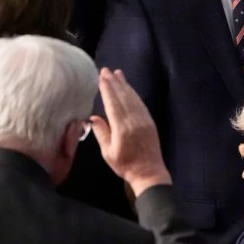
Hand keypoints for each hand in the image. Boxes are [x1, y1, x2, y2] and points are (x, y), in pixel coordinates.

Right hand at [91, 68, 170, 195]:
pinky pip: (141, 104)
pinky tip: (129, 89)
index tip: (102, 77)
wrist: (149, 173)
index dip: (107, 89)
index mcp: (122, 128)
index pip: (113, 103)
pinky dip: (134, 95)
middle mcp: (134, 120)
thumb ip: (101, 133)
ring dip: (125, 85)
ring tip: (118, 74)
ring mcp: (144, 120)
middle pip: (123, 97)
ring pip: (133, 98)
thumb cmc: (126, 165)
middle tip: (107, 70)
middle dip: (115, 82)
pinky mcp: (150, 122)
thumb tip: (93, 117)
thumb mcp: (108, 153)